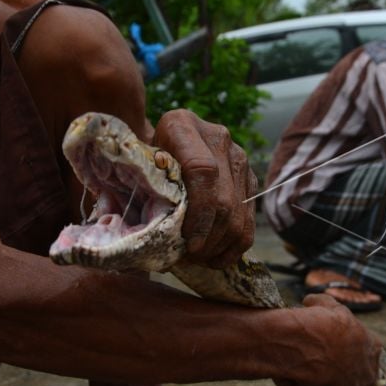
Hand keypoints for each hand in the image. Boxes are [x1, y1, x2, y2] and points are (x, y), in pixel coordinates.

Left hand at [153, 109, 257, 267]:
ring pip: (240, 214)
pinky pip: (250, 219)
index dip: (199, 213)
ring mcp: (239, 158)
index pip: (203, 172)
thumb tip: (149, 234)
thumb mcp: (135, 166)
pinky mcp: (250, 178)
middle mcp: (218, 138)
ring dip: (220, 245)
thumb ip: (142, 189)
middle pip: (225, 200)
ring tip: (198, 259)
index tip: (188, 244)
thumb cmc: (143, 158)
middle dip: (208, 239)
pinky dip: (235, 246)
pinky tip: (215, 258)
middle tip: (189, 258)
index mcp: (183, 126)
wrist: (165, 141)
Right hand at [273, 294, 381, 385]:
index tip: (334, 342)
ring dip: (325, 379)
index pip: (368, 350)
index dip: (350, 346)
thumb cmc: (319, 322)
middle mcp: (367, 372)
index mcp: (371, 347)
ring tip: (304, 365)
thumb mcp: (327, 305)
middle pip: (357, 373)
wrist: (305, 343)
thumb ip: (325, 304)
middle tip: (320, 358)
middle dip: (342, 367)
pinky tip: (293, 374)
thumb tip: (310, 301)